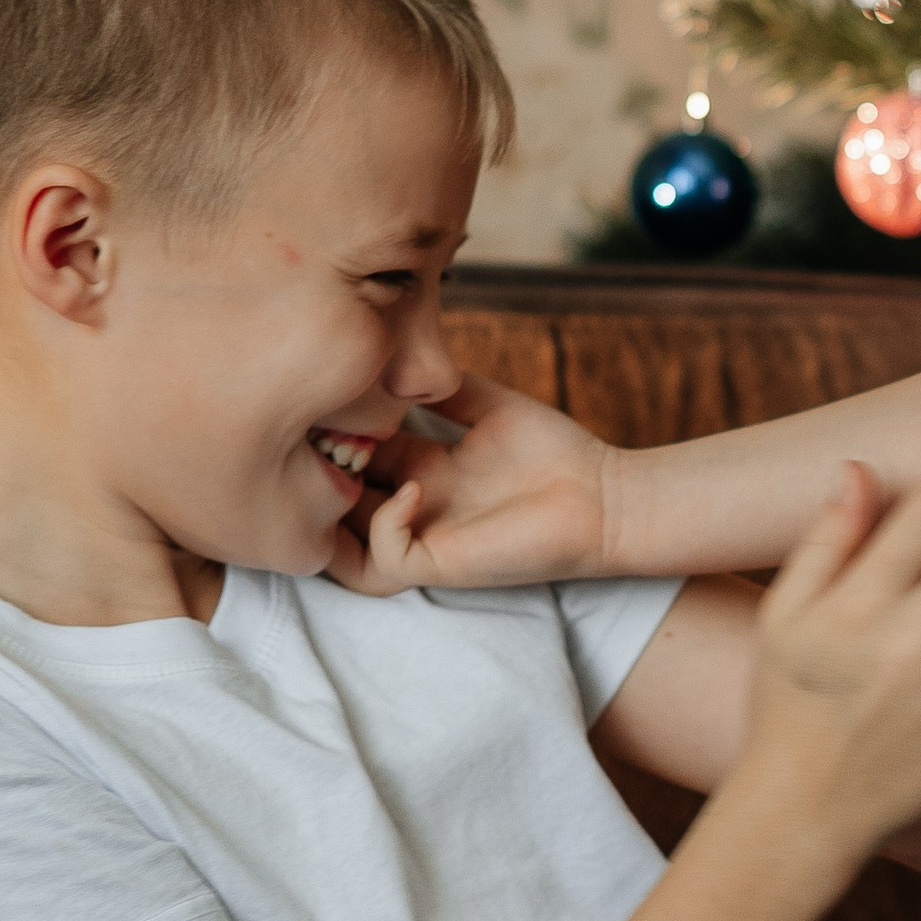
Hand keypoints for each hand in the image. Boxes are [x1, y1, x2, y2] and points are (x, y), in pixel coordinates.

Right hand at [331, 377, 614, 595]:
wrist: (606, 496)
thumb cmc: (558, 454)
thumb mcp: (491, 406)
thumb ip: (444, 388)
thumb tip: (398, 358)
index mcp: (422, 470)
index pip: (351, 458)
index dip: (330, 435)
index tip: (328, 402)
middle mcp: (415, 507)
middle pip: (333, 502)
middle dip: (314, 473)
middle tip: (318, 438)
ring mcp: (425, 537)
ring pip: (338, 551)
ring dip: (330, 511)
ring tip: (345, 469)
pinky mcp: (444, 563)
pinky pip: (385, 559)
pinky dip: (386, 522)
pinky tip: (415, 486)